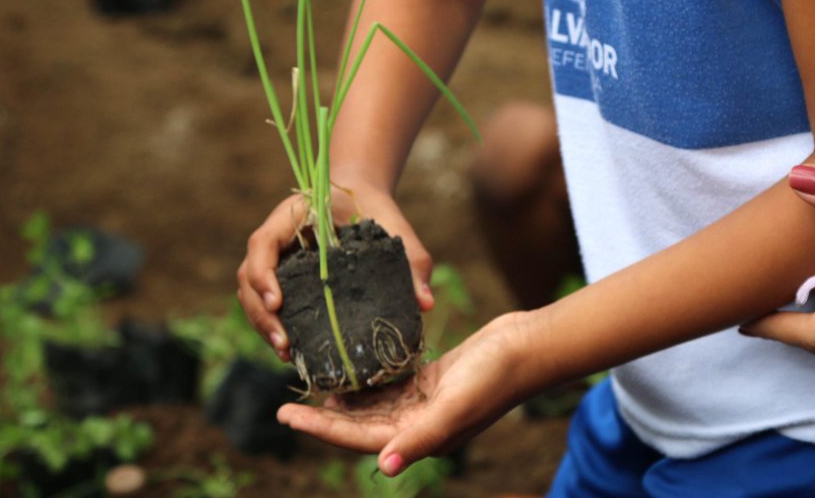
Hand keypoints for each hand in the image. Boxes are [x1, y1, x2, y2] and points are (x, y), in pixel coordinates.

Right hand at [236, 182, 437, 360]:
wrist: (363, 199)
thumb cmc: (376, 209)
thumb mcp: (396, 229)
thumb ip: (411, 260)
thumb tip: (425, 304)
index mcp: (292, 216)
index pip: (263, 243)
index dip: (263, 274)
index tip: (277, 302)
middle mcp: (276, 239)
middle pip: (249, 276)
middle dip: (261, 313)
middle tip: (284, 344)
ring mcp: (275, 261)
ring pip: (252, 295)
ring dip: (263, 325)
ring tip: (286, 353)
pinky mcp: (284, 281)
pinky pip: (267, 304)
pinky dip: (274, 326)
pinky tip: (292, 350)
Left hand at [277, 313, 534, 475]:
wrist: (528, 348)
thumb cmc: (494, 377)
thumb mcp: (454, 406)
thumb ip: (420, 437)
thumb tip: (384, 467)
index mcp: (422, 437)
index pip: (359, 439)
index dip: (321, 429)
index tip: (286, 415)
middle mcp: (420, 424)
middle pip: (360, 424)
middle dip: (323, 416)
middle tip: (286, 404)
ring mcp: (426, 402)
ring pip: (374, 405)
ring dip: (345, 399)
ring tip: (313, 385)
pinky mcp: (433, 380)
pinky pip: (393, 384)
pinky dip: (370, 379)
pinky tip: (350, 367)